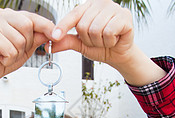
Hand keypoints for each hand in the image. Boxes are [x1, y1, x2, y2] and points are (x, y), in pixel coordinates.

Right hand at [0, 9, 54, 106]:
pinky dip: (9, 59)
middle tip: (15, 50)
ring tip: (6, 54)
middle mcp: (1, 15)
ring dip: (17, 53)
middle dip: (27, 44)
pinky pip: (11, 50)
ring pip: (20, 40)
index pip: (33, 17)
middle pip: (28, 26)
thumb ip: (38, 38)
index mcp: (11, 15)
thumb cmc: (4, 57)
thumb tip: (53, 32)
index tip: (56, 35)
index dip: (46, 27)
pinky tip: (1, 57)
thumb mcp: (26, 47)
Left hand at [51, 0, 165, 85]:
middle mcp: (101, 4)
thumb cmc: (101, 46)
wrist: (118, 55)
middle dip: (89, 40)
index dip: (63, 26)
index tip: (55, 36)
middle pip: (83, 25)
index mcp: (88, 7)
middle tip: (97, 40)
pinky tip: (115, 38)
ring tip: (106, 40)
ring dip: (99, 42)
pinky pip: (108, 32)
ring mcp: (114, 8)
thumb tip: (49, 45)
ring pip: (96, 30)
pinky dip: (110, 41)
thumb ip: (66, 42)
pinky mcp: (124, 16)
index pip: (73, 15)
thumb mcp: (80, 44)